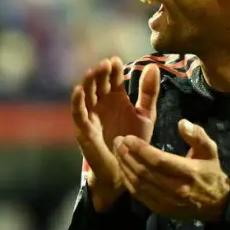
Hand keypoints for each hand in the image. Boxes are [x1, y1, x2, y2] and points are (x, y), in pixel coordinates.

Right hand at [72, 58, 158, 211]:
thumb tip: (153, 66)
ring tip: (94, 71)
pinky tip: (79, 90)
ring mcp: (91, 115)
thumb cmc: (134, 141)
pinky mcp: (84, 129)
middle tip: (107, 64)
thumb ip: (149, 92)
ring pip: (87, 94)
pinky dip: (77, 101)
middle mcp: (102, 104)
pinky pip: (78, 113)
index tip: (117, 60)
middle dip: (101, 73)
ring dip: (89, 82)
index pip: (113, 79)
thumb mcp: (145, 114)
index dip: (114, 70)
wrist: (126, 169)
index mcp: (116, 99)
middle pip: (99, 83)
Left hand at [114, 119, 229, 221]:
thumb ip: (197, 136)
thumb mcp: (210, 151)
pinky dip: (128, 181)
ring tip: (117, 152)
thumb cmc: (210, 173)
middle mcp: (177, 189)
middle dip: (127, 155)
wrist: (217, 204)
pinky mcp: (160, 209)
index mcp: (189, 172)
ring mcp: (167, 201)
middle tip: (118, 142)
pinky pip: (138, 194)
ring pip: (138, 184)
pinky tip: (122, 168)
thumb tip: (182, 123)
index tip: (128, 138)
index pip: (158, 160)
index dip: (140, 149)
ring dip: (124, 167)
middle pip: (144, 172)